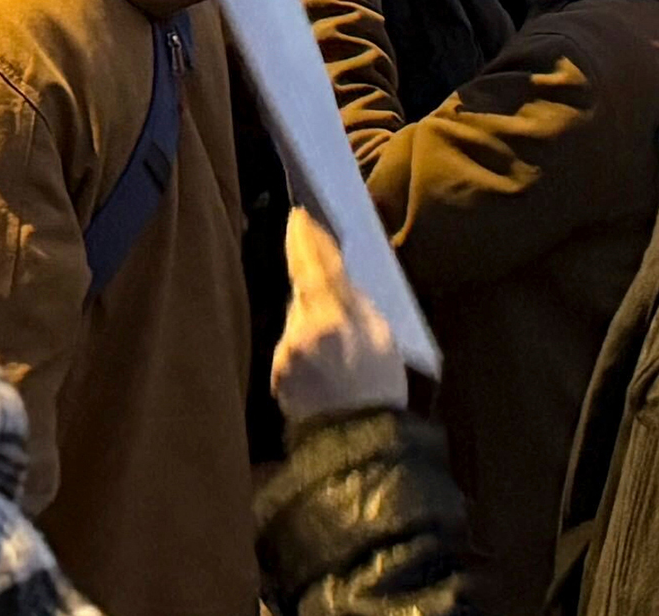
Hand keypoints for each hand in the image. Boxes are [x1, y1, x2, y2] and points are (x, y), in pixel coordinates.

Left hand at [269, 211, 407, 424]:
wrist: (357, 443)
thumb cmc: (379, 388)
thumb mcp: (382, 336)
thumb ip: (355, 303)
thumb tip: (337, 279)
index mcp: (334, 315)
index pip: (315, 264)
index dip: (306, 237)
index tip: (298, 215)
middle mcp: (302, 329)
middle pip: (302, 289)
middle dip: (310, 280)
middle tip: (320, 270)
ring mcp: (286, 353)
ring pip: (296, 320)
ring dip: (310, 322)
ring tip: (337, 347)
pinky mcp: (276, 373)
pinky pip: (291, 348)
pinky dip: (304, 348)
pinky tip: (324, 367)